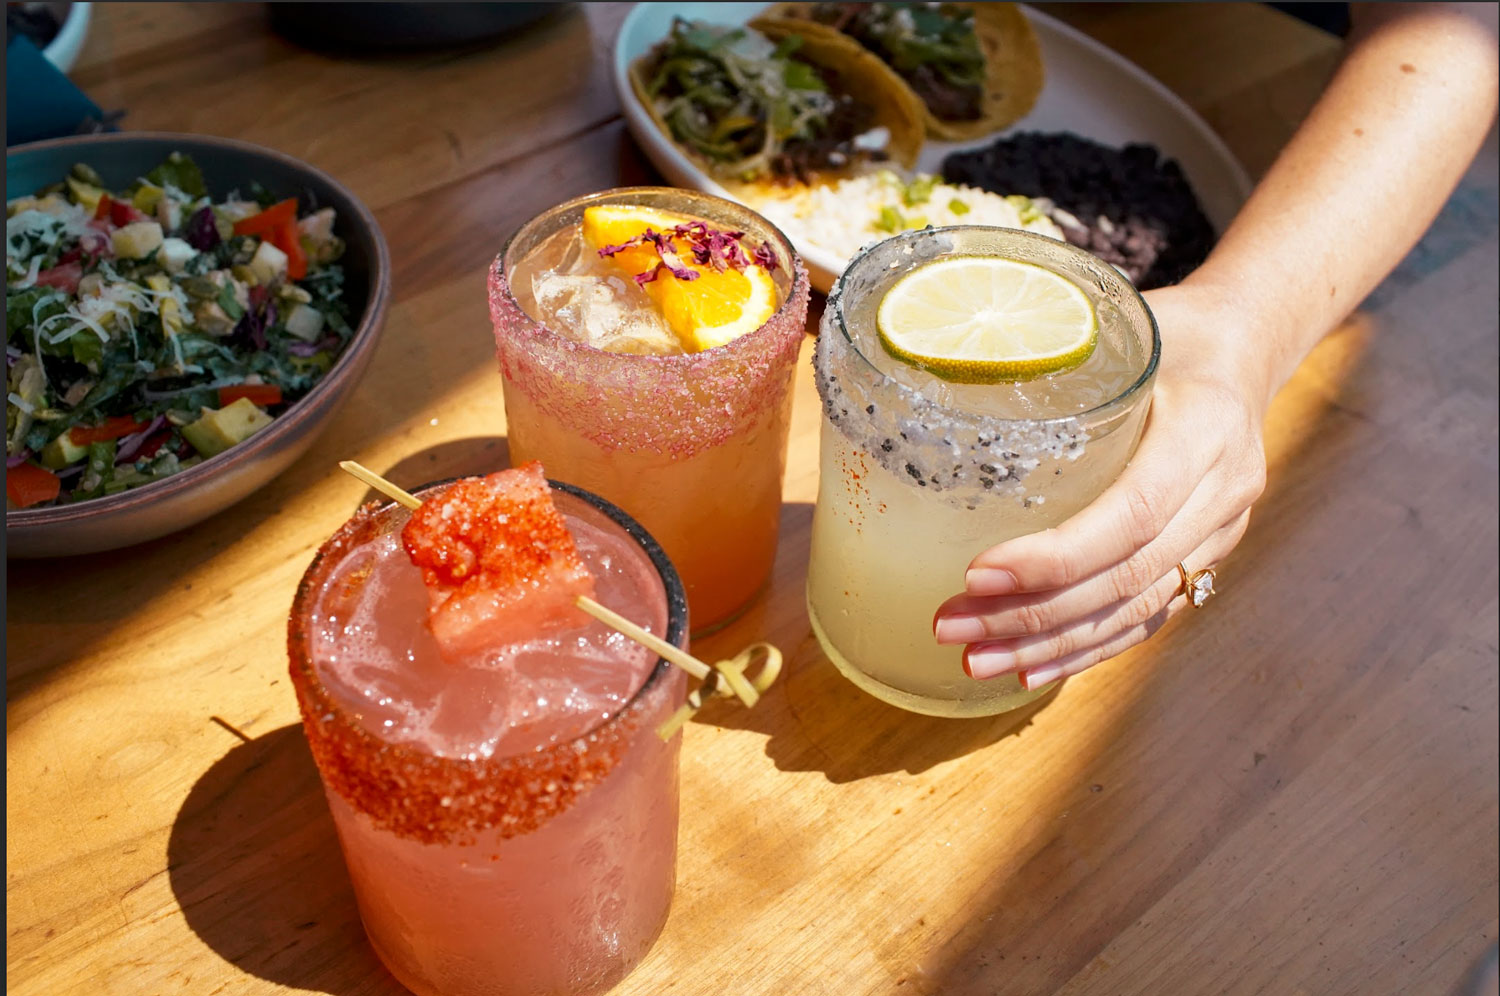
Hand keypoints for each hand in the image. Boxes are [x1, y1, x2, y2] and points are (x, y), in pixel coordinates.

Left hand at [931, 281, 1271, 689]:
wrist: (1245, 347)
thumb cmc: (1166, 329)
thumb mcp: (1120, 325)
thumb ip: (1049, 354)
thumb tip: (936, 363)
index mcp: (1207, 428)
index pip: (1132, 513)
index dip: (1055, 556)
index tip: (976, 573)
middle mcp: (1224, 491)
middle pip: (1126, 577)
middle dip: (1032, 614)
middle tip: (951, 627)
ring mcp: (1221, 533)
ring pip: (1135, 610)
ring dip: (1049, 645)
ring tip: (974, 661)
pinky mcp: (1206, 558)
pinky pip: (1146, 617)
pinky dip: (1086, 649)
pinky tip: (1029, 671)